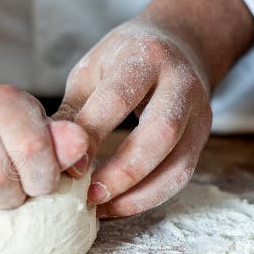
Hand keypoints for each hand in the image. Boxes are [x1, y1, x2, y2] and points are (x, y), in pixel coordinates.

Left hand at [55, 0, 253, 217]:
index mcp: (144, 58)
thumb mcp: (90, 72)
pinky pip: (181, 174)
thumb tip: (51, 156)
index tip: (67, 166)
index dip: (91, 136)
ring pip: (179, 162)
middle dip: (124, 170)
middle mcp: (180, 83)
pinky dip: (150, 196)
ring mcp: (199, 111)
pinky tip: (119, 206)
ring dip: (139, 193)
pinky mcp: (203, 136)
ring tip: (102, 209)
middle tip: (89, 195)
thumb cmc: (121, 61)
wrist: (179, 43)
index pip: (117, 99)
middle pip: (161, 132)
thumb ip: (72, 112)